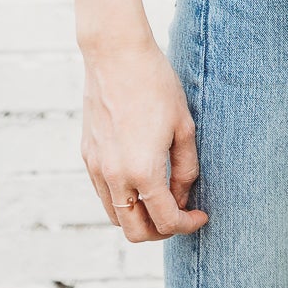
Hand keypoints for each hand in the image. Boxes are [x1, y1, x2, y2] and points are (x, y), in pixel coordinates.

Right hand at [81, 38, 206, 242]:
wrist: (116, 55)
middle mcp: (115, 177)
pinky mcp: (87, 156)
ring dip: (139, 218)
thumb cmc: (156, 84)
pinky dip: (123, 199)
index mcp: (143, 171)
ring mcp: (96, 168)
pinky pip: (104, 193)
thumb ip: (186, 168)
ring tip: (161, 199)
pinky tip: (140, 179)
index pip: (166, 220)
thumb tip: (181, 196)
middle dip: (161, 232)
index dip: (187, 224)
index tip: (200, 215)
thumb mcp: (183, 125)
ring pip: (116, 216)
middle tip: (179, 215)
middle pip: (135, 232)